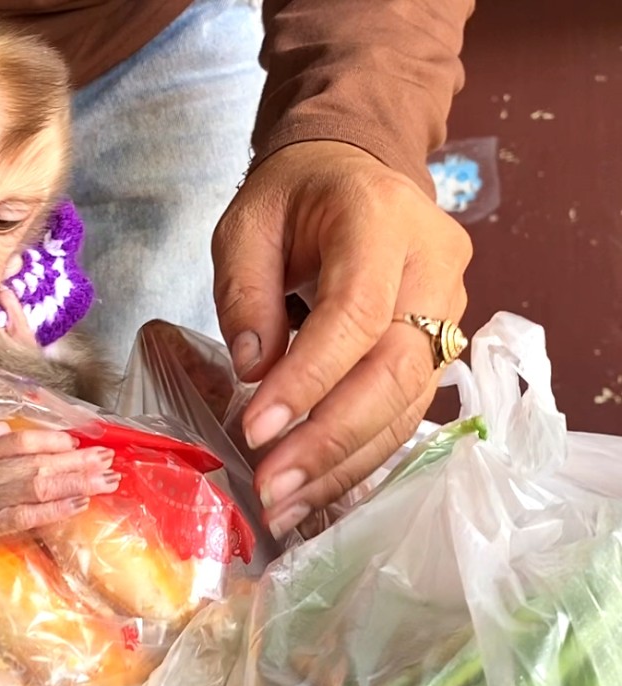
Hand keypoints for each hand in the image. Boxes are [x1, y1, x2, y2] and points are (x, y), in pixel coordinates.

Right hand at [0, 422, 118, 546]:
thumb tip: (7, 427)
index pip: (19, 441)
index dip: (51, 441)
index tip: (79, 442)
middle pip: (36, 464)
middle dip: (77, 463)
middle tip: (109, 460)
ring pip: (36, 488)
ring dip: (75, 483)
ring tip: (106, 480)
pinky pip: (23, 517)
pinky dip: (53, 510)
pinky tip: (79, 503)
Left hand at [211, 140, 471, 536]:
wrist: (352, 172)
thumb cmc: (292, 197)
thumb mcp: (245, 225)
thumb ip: (243, 292)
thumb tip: (252, 372)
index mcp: (382, 220)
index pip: (355, 314)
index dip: (307, 379)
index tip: (254, 429)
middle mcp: (434, 266)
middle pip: (394, 369)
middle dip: (329, 438)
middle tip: (271, 487)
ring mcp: (449, 309)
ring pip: (406, 402)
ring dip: (343, 461)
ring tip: (284, 506)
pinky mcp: (441, 346)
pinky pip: (405, 410)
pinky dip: (358, 455)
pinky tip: (314, 490)